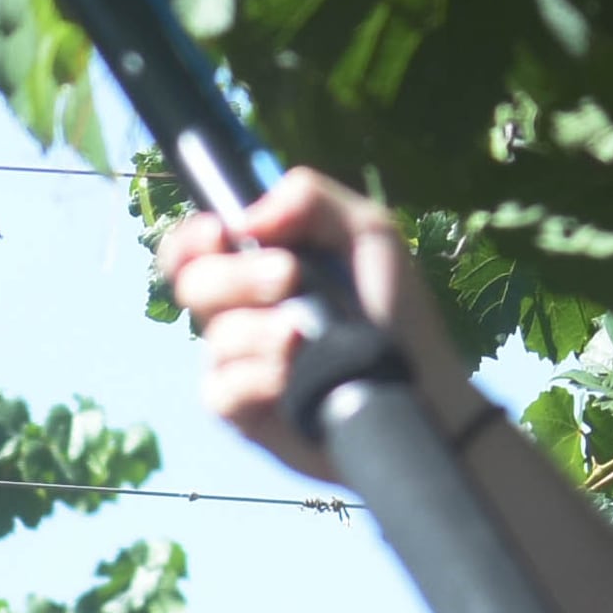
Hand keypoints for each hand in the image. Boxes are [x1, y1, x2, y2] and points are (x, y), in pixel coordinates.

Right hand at [153, 167, 481, 485]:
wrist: (421, 386)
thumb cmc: (396, 308)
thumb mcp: (368, 231)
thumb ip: (311, 199)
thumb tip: (246, 218)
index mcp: (256, 263)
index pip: (192, 248)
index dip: (191, 238)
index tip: (220, 233)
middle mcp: (238, 311)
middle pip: (194, 285)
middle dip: (238, 276)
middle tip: (290, 278)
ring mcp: (237, 363)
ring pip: (215, 337)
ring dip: (263, 331)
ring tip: (307, 334)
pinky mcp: (241, 412)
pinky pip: (223, 390)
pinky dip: (260, 377)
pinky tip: (293, 378)